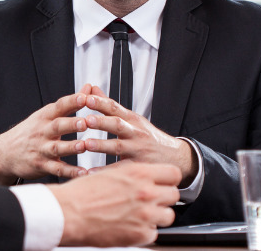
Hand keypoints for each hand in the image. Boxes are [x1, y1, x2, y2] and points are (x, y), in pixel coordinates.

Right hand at [0, 85, 101, 184]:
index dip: (72, 101)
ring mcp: (41, 149)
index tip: (85, 97)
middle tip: (85, 122)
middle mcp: (43, 132)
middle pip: (58, 126)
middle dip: (72, 124)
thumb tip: (89, 88)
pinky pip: (57, 169)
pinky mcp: (42, 165)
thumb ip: (70, 103)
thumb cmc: (31, 131)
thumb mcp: (46, 114)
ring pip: (57, 148)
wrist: (6, 153)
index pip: (59, 106)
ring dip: (71, 147)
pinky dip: (70, 171)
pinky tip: (83, 172)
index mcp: (45, 117)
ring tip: (83, 146)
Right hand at [50, 162, 180, 246]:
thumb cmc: (81, 194)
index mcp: (138, 173)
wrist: (67, 213)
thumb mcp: (109, 173)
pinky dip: (143, 232)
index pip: (173, 174)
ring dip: (156, 216)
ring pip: (168, 216)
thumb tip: (142, 177)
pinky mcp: (140, 234)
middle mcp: (146, 192)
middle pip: (173, 195)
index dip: (168, 180)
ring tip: (139, 216)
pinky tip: (128, 227)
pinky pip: (153, 234)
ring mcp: (145, 214)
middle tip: (150, 202)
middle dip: (163, 198)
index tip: (163, 184)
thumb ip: (131, 175)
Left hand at [81, 90, 197, 184]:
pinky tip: (90, 171)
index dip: (101, 102)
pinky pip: (120, 168)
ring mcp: (137, 149)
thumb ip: (110, 106)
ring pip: (118, 146)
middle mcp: (135, 132)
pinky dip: (105, 170)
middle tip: (86, 120)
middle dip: (102, 122)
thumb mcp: (132, 118)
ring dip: (101, 145)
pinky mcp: (138, 165)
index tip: (86, 99)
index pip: (115, 107)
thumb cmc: (147, 136)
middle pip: (118, 125)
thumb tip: (91, 88)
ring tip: (85, 144)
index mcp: (132, 119)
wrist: (175, 156)